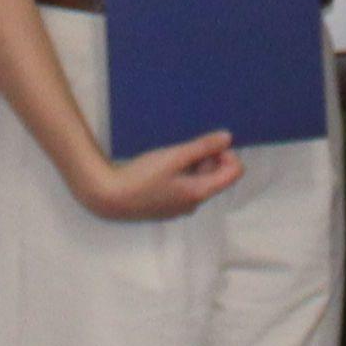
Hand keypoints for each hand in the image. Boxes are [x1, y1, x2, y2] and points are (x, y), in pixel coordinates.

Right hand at [77, 129, 242, 221]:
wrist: (111, 198)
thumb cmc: (143, 177)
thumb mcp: (175, 157)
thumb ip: (203, 147)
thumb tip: (228, 138)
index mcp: (200, 193)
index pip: (234, 174)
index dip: (228, 154)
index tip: (210, 144)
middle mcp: (194, 204)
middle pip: (216, 176)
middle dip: (208, 158)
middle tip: (186, 147)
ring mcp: (180, 207)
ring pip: (200, 181)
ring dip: (193, 164)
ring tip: (172, 155)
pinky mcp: (168, 206)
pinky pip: (185, 187)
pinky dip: (181, 173)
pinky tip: (162, 166)